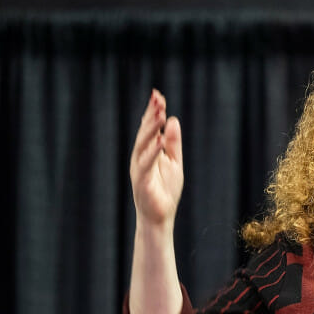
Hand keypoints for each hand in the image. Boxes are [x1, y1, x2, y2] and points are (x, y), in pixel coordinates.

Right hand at [130, 89, 183, 229]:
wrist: (159, 217)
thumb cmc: (165, 191)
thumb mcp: (174, 162)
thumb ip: (173, 143)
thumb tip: (173, 120)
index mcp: (147, 152)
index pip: (149, 128)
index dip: (153, 112)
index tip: (158, 95)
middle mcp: (140, 158)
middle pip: (145, 132)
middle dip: (151, 115)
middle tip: (157, 98)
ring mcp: (139, 169)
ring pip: (143, 144)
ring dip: (151, 128)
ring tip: (160, 113)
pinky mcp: (142, 181)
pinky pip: (146, 163)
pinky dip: (153, 151)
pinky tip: (161, 139)